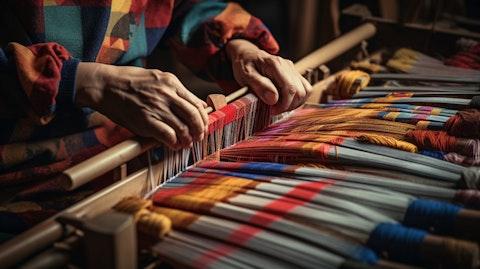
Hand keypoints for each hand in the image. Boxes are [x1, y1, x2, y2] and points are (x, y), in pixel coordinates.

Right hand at [75, 62, 207, 149]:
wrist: (105, 85)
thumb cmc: (130, 82)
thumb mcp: (158, 78)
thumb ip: (178, 91)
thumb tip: (198, 104)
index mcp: (172, 83)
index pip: (196, 103)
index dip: (203, 118)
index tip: (203, 125)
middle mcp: (167, 95)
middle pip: (193, 117)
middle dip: (199, 130)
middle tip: (199, 137)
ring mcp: (157, 108)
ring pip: (182, 128)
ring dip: (188, 139)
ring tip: (187, 143)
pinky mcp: (146, 121)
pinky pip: (168, 135)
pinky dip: (174, 143)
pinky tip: (174, 145)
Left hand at [226, 39, 311, 113]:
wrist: (247, 55)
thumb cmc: (244, 64)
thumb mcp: (246, 76)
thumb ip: (259, 86)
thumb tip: (274, 99)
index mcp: (275, 65)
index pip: (291, 88)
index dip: (284, 104)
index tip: (272, 110)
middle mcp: (287, 66)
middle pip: (300, 91)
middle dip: (289, 106)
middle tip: (274, 110)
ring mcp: (292, 70)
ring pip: (305, 91)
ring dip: (295, 103)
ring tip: (280, 106)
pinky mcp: (294, 74)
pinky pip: (304, 88)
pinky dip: (298, 99)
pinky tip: (285, 102)